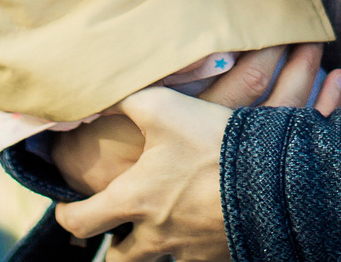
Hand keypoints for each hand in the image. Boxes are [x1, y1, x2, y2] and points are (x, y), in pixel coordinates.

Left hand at [58, 51, 340, 259]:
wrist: (273, 178)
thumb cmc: (211, 143)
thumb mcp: (163, 107)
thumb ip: (125, 100)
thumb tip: (95, 95)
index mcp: (135, 200)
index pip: (82, 221)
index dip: (68, 215)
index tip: (67, 208)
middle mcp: (156, 234)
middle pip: (121, 257)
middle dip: (116, 246)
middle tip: (117, 229)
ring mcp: (188, 249)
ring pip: (159, 260)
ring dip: (155, 247)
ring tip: (163, 227)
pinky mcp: (218, 254)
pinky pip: (197, 257)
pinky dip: (194, 246)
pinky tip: (203, 225)